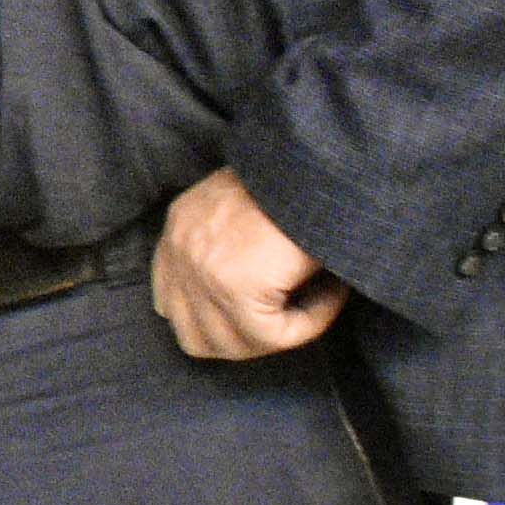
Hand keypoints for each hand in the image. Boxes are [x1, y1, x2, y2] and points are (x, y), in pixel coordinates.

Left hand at [154, 166, 345, 357]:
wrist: (317, 159)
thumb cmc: (298, 178)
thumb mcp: (247, 204)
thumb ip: (230, 245)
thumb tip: (251, 293)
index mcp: (178, 229)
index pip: (171, 303)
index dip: (217, 320)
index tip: (269, 306)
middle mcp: (178, 251)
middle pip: (192, 336)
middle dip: (244, 339)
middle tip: (289, 319)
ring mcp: (200, 271)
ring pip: (230, 345)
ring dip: (279, 333)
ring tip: (315, 301)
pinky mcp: (234, 288)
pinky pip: (272, 337)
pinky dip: (309, 322)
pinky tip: (332, 293)